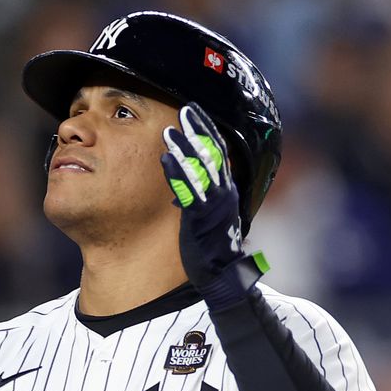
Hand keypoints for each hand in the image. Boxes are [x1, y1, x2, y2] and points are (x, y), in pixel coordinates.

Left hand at [161, 103, 266, 310]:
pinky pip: (189, 193)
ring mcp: (214, 207)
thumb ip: (200, 196)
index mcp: (225, 192)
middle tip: (185, 108)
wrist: (223, 282)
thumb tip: (187, 178)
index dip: (206, 130)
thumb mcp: (206, 217)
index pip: (217, 154)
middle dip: (198, 130)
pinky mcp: (202, 221)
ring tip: (170, 128)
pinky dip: (178, 174)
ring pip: (201, 170)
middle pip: (211, 154)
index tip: (192, 111)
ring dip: (185, 147)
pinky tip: (165, 159)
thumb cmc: (210, 250)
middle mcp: (223, 195)